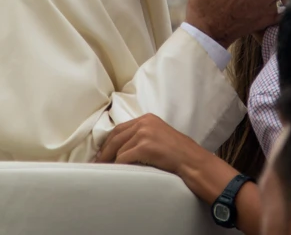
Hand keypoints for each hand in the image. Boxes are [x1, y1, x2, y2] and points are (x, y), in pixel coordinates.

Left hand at [97, 114, 211, 175]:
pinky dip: (118, 165)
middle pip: (116, 136)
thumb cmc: (179, 154)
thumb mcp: (160, 137)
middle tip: (96, 162)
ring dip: (111, 160)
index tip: (101, 151)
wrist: (193, 162)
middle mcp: (145, 123)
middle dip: (104, 151)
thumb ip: (143, 136)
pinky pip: (124, 157)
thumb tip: (123, 147)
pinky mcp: (145, 146)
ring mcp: (145, 134)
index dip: (108, 141)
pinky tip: (117, 172)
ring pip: (118, 148)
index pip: (121, 128)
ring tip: (105, 169)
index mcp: (148, 119)